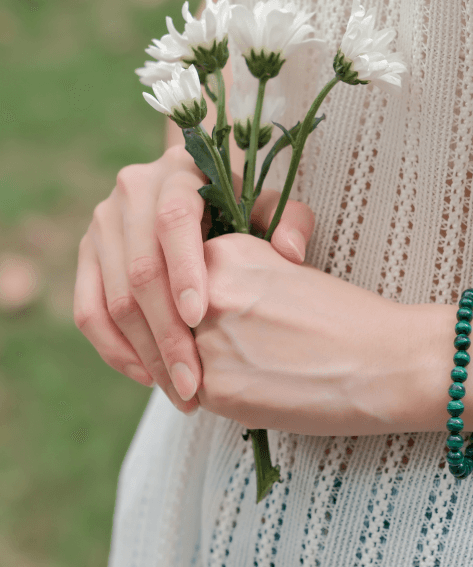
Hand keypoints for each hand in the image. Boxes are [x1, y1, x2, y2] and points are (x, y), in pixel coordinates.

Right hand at [73, 144, 315, 413]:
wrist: (195, 189)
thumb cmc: (241, 204)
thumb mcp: (269, 204)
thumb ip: (290, 222)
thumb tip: (290, 252)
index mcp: (177, 174)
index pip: (173, 220)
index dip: (183, 269)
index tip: (199, 317)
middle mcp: (130, 195)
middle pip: (140, 271)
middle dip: (167, 334)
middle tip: (193, 383)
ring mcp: (101, 227)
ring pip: (113, 299)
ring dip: (144, 353)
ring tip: (179, 392)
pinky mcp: (87, 257)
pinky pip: (89, 311)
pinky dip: (115, 350)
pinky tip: (149, 378)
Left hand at [194, 233, 441, 434]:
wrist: (387, 360)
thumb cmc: (350, 319)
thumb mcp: (286, 275)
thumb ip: (236, 286)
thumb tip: (199, 317)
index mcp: (226, 253)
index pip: (181, 282)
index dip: (201, 307)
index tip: (228, 321)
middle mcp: (207, 291)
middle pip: (175, 321)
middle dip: (197, 340)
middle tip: (247, 351)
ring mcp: (207, 341)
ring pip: (180, 361)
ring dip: (206, 370)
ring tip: (262, 371)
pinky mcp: (216, 388)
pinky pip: (200, 396)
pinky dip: (224, 398)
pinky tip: (266, 390)